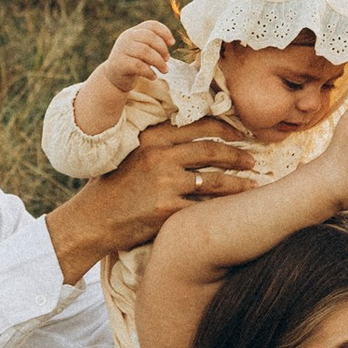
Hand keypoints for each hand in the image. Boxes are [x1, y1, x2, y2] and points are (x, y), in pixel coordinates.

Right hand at [47, 115, 258, 277]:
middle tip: (254, 159)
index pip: (200, 126)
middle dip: (238, 154)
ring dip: (239, 182)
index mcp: (153, 137)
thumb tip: (195, 135)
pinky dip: (222, 207)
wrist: (93, 220)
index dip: (226, 129)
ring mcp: (165, 183)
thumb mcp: (132, 153)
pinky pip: (204, 206)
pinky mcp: (167, 209)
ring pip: (214, 180)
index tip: (242, 134)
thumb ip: (161, 143)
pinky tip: (234, 209)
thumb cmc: (113, 187)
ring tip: (253, 183)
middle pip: (212, 150)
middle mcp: (160, 156)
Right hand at [102, 18, 175, 104]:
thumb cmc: (133, 64)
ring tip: (164, 70)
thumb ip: (154, 44)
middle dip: (162, 49)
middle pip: (149, 37)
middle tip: (167, 59)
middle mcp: (126, 38)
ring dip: (159, 62)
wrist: (114, 79)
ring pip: (144, 51)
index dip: (164, 32)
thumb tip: (171, 41)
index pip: (151, 25)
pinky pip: (138, 65)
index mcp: (133, 32)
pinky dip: (149, 72)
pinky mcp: (119, 64)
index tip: (172, 43)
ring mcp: (121, 50)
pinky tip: (153, 76)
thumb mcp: (143, 51)